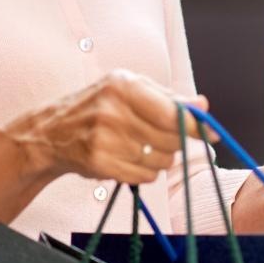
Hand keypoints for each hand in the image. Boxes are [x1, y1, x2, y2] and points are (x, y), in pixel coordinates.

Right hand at [0, 69, 214, 184]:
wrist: (51, 133)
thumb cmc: (98, 107)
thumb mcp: (130, 89)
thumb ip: (169, 97)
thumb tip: (203, 105)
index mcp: (123, 85)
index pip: (173, 112)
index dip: (195, 126)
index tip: (212, 133)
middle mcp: (113, 110)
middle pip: (171, 139)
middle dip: (175, 143)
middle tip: (160, 138)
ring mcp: (104, 138)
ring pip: (161, 161)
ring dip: (158, 159)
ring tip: (137, 147)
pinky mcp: (100, 163)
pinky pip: (144, 177)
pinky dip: (144, 173)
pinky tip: (127, 159)